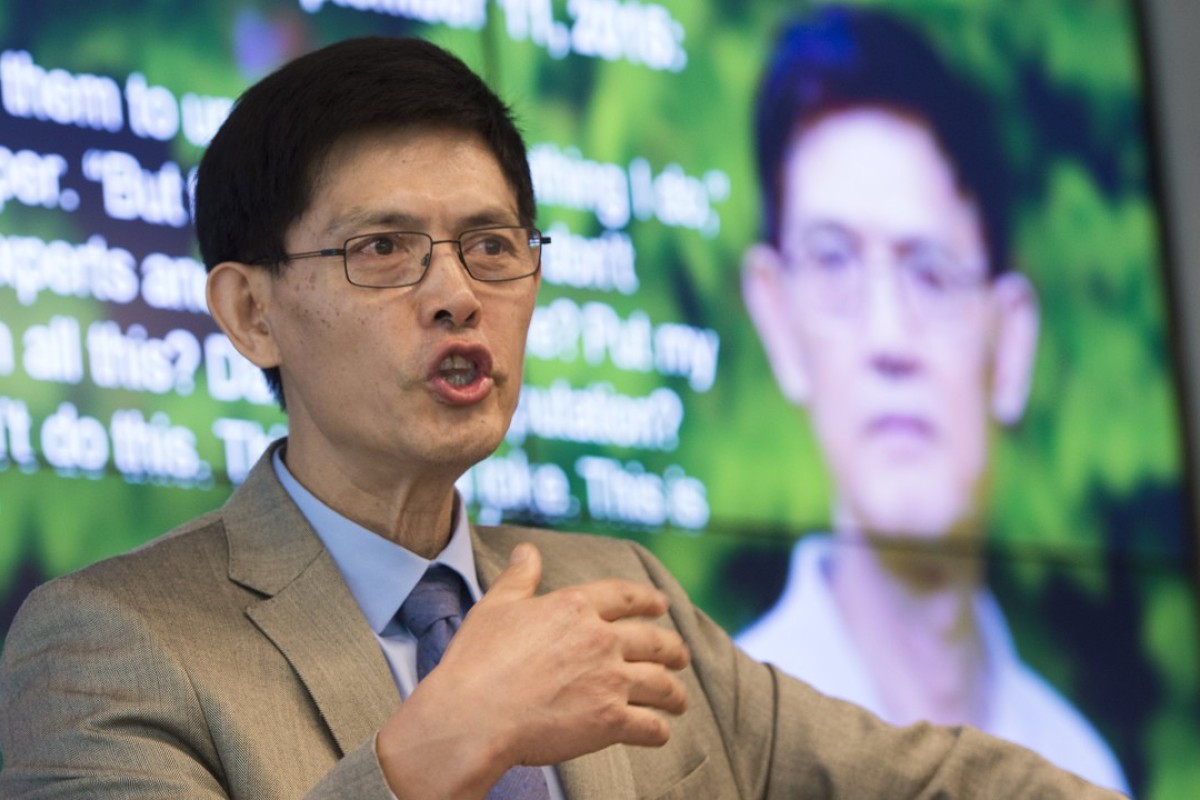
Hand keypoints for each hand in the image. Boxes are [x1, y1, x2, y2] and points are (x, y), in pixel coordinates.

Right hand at [376, 543, 689, 798]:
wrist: (473, 717)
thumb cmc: (476, 662)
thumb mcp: (495, 607)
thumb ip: (518, 578)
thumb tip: (527, 551)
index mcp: (575, 606)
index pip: (624, 596)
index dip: (647, 599)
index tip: (661, 604)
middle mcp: (600, 639)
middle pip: (653, 640)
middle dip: (673, 649)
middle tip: (681, 655)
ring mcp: (610, 680)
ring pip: (660, 684)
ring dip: (675, 692)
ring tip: (679, 700)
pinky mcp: (610, 721)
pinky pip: (650, 725)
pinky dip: (659, 730)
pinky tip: (660, 732)